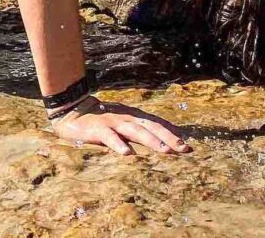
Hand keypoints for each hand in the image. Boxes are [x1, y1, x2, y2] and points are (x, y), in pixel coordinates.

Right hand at [48, 100, 191, 155]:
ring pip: (136, 132)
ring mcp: (114, 122)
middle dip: (170, 138)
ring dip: (152, 141)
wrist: (74, 109)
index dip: (174, 133)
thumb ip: (139, 129)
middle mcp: (127, 118)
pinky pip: (110, 137)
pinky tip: (128, 154)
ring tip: (165, 150)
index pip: (158, 124)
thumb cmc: (102, 118)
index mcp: (134, 116)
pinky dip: (119, 145)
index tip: (190, 144)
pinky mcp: (99, 129)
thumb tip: (160, 139)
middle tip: (185, 149)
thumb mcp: (123, 121)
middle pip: (152, 128)